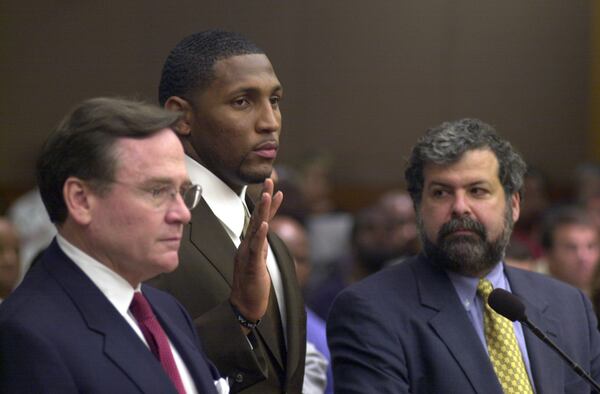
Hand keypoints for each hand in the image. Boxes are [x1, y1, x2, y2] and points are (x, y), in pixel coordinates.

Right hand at [230, 178, 282, 327]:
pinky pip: (255, 249)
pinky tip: (264, 225)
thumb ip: (261, 248)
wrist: (244, 307)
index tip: (275, 189)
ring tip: (267, 196)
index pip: (261, 220)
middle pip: (257, 218)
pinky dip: (259, 236)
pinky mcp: (251, 266)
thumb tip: (264, 236)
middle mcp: (248, 246)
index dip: (269, 205)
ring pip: (255, 229)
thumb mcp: (259, 262)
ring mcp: (248, 255)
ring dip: (262, 212)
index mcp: (251, 244)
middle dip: (265, 199)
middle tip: (270, 181)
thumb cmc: (251, 286)